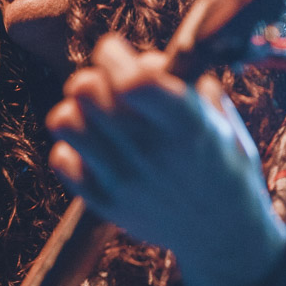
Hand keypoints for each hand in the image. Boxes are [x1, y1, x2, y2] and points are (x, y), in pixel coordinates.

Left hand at [46, 33, 285, 285]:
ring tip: (97, 115)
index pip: (132, 79)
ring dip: (77, 109)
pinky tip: (96, 147)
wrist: (222, 234)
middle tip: (108, 85)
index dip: (114, 55)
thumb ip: (186, 84)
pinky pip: (61, 159)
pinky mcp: (103, 203)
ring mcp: (122, 181)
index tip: (116, 51)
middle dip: (93, 75)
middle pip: (86, 90)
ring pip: (65, 121)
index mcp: (187, 126)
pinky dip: (73, 146)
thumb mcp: (222, 120)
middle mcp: (151, 153)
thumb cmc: (224, 165)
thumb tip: (143, 59)